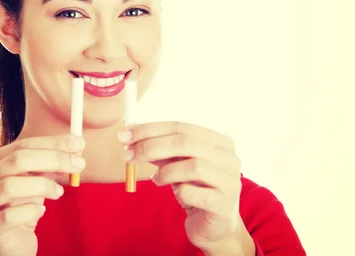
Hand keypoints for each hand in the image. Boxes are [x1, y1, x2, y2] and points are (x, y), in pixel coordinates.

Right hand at [0, 135, 85, 255]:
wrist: (10, 243)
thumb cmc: (22, 205)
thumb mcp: (34, 180)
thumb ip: (48, 163)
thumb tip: (75, 146)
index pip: (21, 145)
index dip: (51, 143)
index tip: (78, 143)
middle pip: (16, 161)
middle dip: (52, 159)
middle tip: (78, 164)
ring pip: (9, 186)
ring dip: (41, 185)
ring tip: (58, 192)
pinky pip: (10, 216)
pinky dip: (31, 211)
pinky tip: (41, 212)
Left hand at [119, 121, 247, 251]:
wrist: (215, 227)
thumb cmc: (195, 189)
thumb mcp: (177, 164)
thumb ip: (160, 150)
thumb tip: (131, 136)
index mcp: (219, 142)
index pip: (180, 127)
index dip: (150, 129)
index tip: (125, 136)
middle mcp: (229, 158)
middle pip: (185, 143)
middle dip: (150, 147)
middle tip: (127, 156)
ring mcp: (230, 181)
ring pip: (192, 166)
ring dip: (166, 172)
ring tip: (157, 180)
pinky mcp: (223, 205)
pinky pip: (192, 192)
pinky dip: (178, 192)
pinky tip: (178, 194)